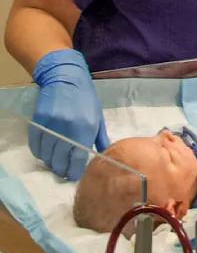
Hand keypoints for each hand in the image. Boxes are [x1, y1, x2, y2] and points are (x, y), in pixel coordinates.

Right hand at [30, 49, 108, 180]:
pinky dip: (39, 152)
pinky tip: (44, 152)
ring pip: (46, 155)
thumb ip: (100, 138)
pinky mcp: (38, 121)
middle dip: (61, 169)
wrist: (66, 77)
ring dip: (49, 162)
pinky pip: (35, 145)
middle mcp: (68, 129)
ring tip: (53, 162)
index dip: (74, 172)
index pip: (77, 160)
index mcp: (85, 129)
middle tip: (62, 171)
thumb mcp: (97, 116)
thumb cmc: (85, 98)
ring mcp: (51, 125)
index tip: (73, 175)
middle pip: (60, 161)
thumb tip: (104, 156)